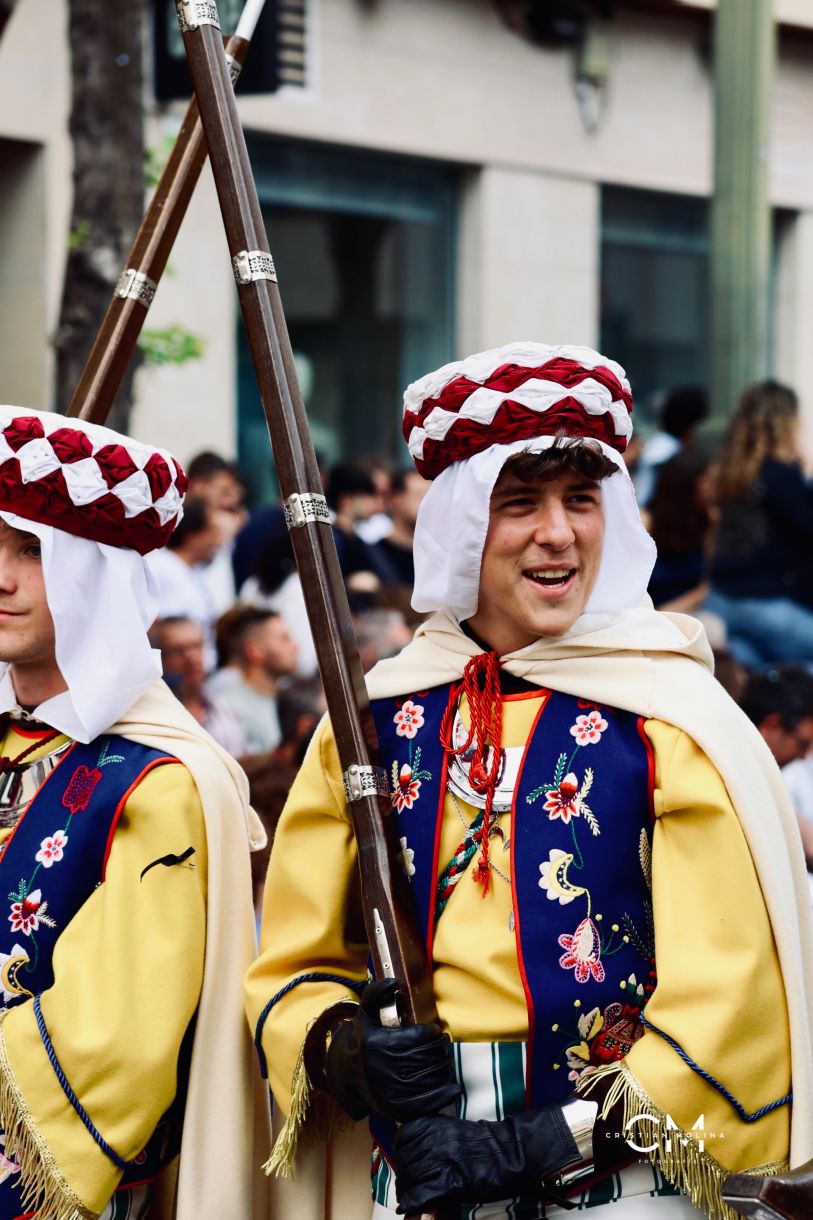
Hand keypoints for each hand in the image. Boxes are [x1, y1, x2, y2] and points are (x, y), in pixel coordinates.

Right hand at [324, 978, 460, 1121]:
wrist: (348, 1075)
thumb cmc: (363, 1040)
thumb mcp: (365, 1013)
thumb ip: (376, 993)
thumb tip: (394, 982)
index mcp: (379, 1044)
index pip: (418, 1037)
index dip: (432, 1033)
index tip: (435, 1031)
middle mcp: (384, 1068)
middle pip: (427, 1057)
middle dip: (441, 1049)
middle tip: (444, 1045)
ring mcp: (390, 1091)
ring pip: (430, 1077)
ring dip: (444, 1067)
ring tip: (444, 1060)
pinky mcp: (396, 1109)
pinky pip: (427, 1102)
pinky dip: (444, 1095)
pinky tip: (453, 1088)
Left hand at [393, 1108, 579, 1213]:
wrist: (513, 1153)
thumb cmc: (487, 1143)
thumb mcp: (455, 1130)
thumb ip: (434, 1135)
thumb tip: (416, 1149)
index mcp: (437, 1124)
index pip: (403, 1137)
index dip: (399, 1152)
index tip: (402, 1161)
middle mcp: (437, 1140)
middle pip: (405, 1160)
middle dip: (402, 1176)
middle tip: (406, 1185)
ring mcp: (444, 1161)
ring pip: (411, 1178)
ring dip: (406, 1191)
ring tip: (408, 1198)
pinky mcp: (453, 1183)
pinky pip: (423, 1195)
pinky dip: (413, 1203)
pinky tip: (410, 1208)